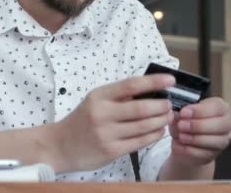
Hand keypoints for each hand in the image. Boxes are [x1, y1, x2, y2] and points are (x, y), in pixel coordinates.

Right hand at [51, 74, 175, 171]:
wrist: (59, 146)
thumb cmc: (83, 120)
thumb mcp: (95, 100)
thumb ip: (119, 95)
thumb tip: (152, 89)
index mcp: (99, 96)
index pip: (132, 85)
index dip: (154, 81)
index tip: (171, 80)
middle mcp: (102, 114)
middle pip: (142, 108)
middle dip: (162, 106)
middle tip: (170, 105)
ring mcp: (106, 134)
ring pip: (144, 126)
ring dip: (161, 121)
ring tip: (168, 117)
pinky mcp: (111, 151)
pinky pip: (139, 142)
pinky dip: (154, 135)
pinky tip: (159, 131)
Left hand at [168, 97, 230, 166]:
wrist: (183, 141)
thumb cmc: (185, 121)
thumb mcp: (181, 114)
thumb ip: (180, 113)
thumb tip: (176, 113)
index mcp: (220, 107)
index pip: (216, 106)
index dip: (199, 111)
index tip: (183, 113)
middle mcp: (225, 123)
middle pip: (220, 124)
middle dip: (199, 125)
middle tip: (181, 125)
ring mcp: (222, 139)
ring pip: (216, 141)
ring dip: (195, 139)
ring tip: (180, 136)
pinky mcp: (215, 153)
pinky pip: (206, 153)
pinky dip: (190, 150)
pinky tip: (179, 146)